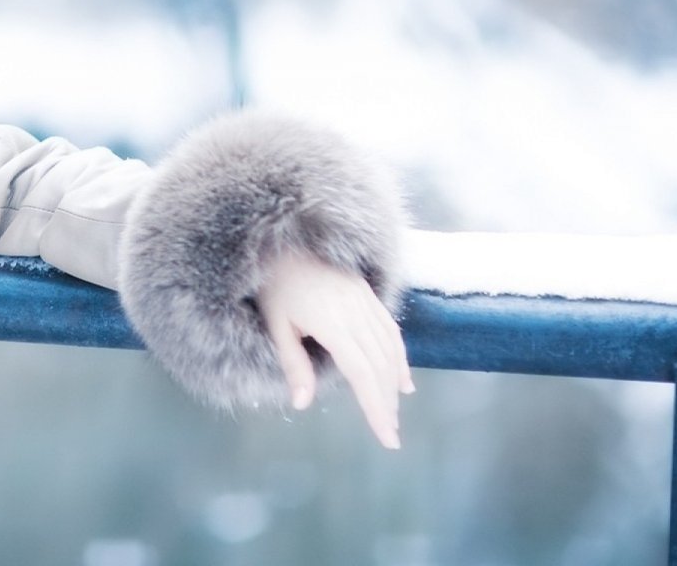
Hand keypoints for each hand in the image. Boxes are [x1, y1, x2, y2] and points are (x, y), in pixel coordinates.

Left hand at [255, 249, 412, 448]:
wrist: (284, 238)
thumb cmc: (274, 284)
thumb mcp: (276, 324)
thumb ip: (293, 363)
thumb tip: (302, 404)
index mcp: (332, 323)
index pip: (362, 373)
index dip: (376, 407)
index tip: (387, 437)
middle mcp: (355, 313)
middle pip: (380, 366)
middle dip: (386, 403)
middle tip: (390, 434)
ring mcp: (365, 301)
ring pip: (389, 349)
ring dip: (394, 383)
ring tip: (393, 412)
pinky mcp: (367, 293)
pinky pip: (390, 329)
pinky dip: (399, 356)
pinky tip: (402, 378)